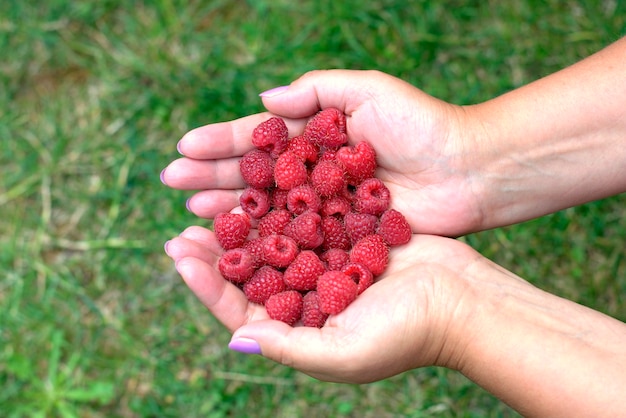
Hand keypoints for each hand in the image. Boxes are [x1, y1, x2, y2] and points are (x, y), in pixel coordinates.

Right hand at [161, 70, 485, 235]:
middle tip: (172, 183)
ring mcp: (325, 205)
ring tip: (192, 211)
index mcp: (316, 133)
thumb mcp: (368, 91)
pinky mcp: (340, 234)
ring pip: (267, 207)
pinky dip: (265, 240)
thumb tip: (262, 101)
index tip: (184, 148)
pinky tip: (237, 243)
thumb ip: (316, 91)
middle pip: (254, 174)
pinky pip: (295, 238)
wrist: (469, 170)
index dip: (221, 142)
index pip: (258, 138)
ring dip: (228, 209)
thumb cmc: (423, 125)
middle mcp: (314, 171)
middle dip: (212, 176)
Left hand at [164, 227, 481, 382]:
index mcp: (300, 328)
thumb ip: (288, 347)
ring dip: (243, 223)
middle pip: (249, 273)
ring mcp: (326, 265)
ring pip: (272, 242)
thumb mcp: (344, 353)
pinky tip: (261, 184)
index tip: (180, 254)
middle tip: (184, 226)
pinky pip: (305, 218)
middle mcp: (306, 297)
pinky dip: (282, 203)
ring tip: (212, 199)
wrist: (464, 300)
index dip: (207, 284)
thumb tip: (233, 339)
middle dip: (215, 250)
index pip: (239, 309)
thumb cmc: (407, 333)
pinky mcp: (346, 237)